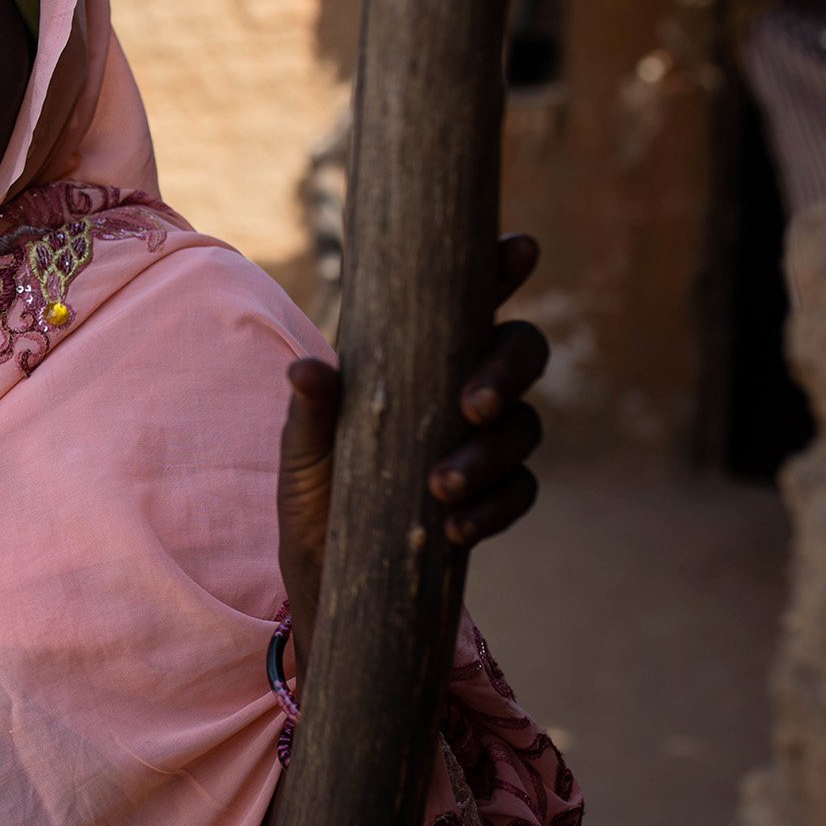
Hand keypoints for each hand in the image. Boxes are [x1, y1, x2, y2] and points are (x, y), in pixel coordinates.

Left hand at [274, 234, 548, 660]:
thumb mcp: (299, 454)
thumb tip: (307, 371)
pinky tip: (456, 526)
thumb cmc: (314, 495)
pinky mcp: (491, 499)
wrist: (325, 577)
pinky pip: (521, 491)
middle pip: (520, 351)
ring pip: (526, 426)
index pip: (466, 303)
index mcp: (415, 360)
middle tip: (474, 404)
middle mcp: (459, 391)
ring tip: (440, 486)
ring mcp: (482, 444)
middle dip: (508, 368)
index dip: (499, 270)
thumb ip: (309, 412)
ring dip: (491, 455)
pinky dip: (495, 506)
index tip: (517, 247)